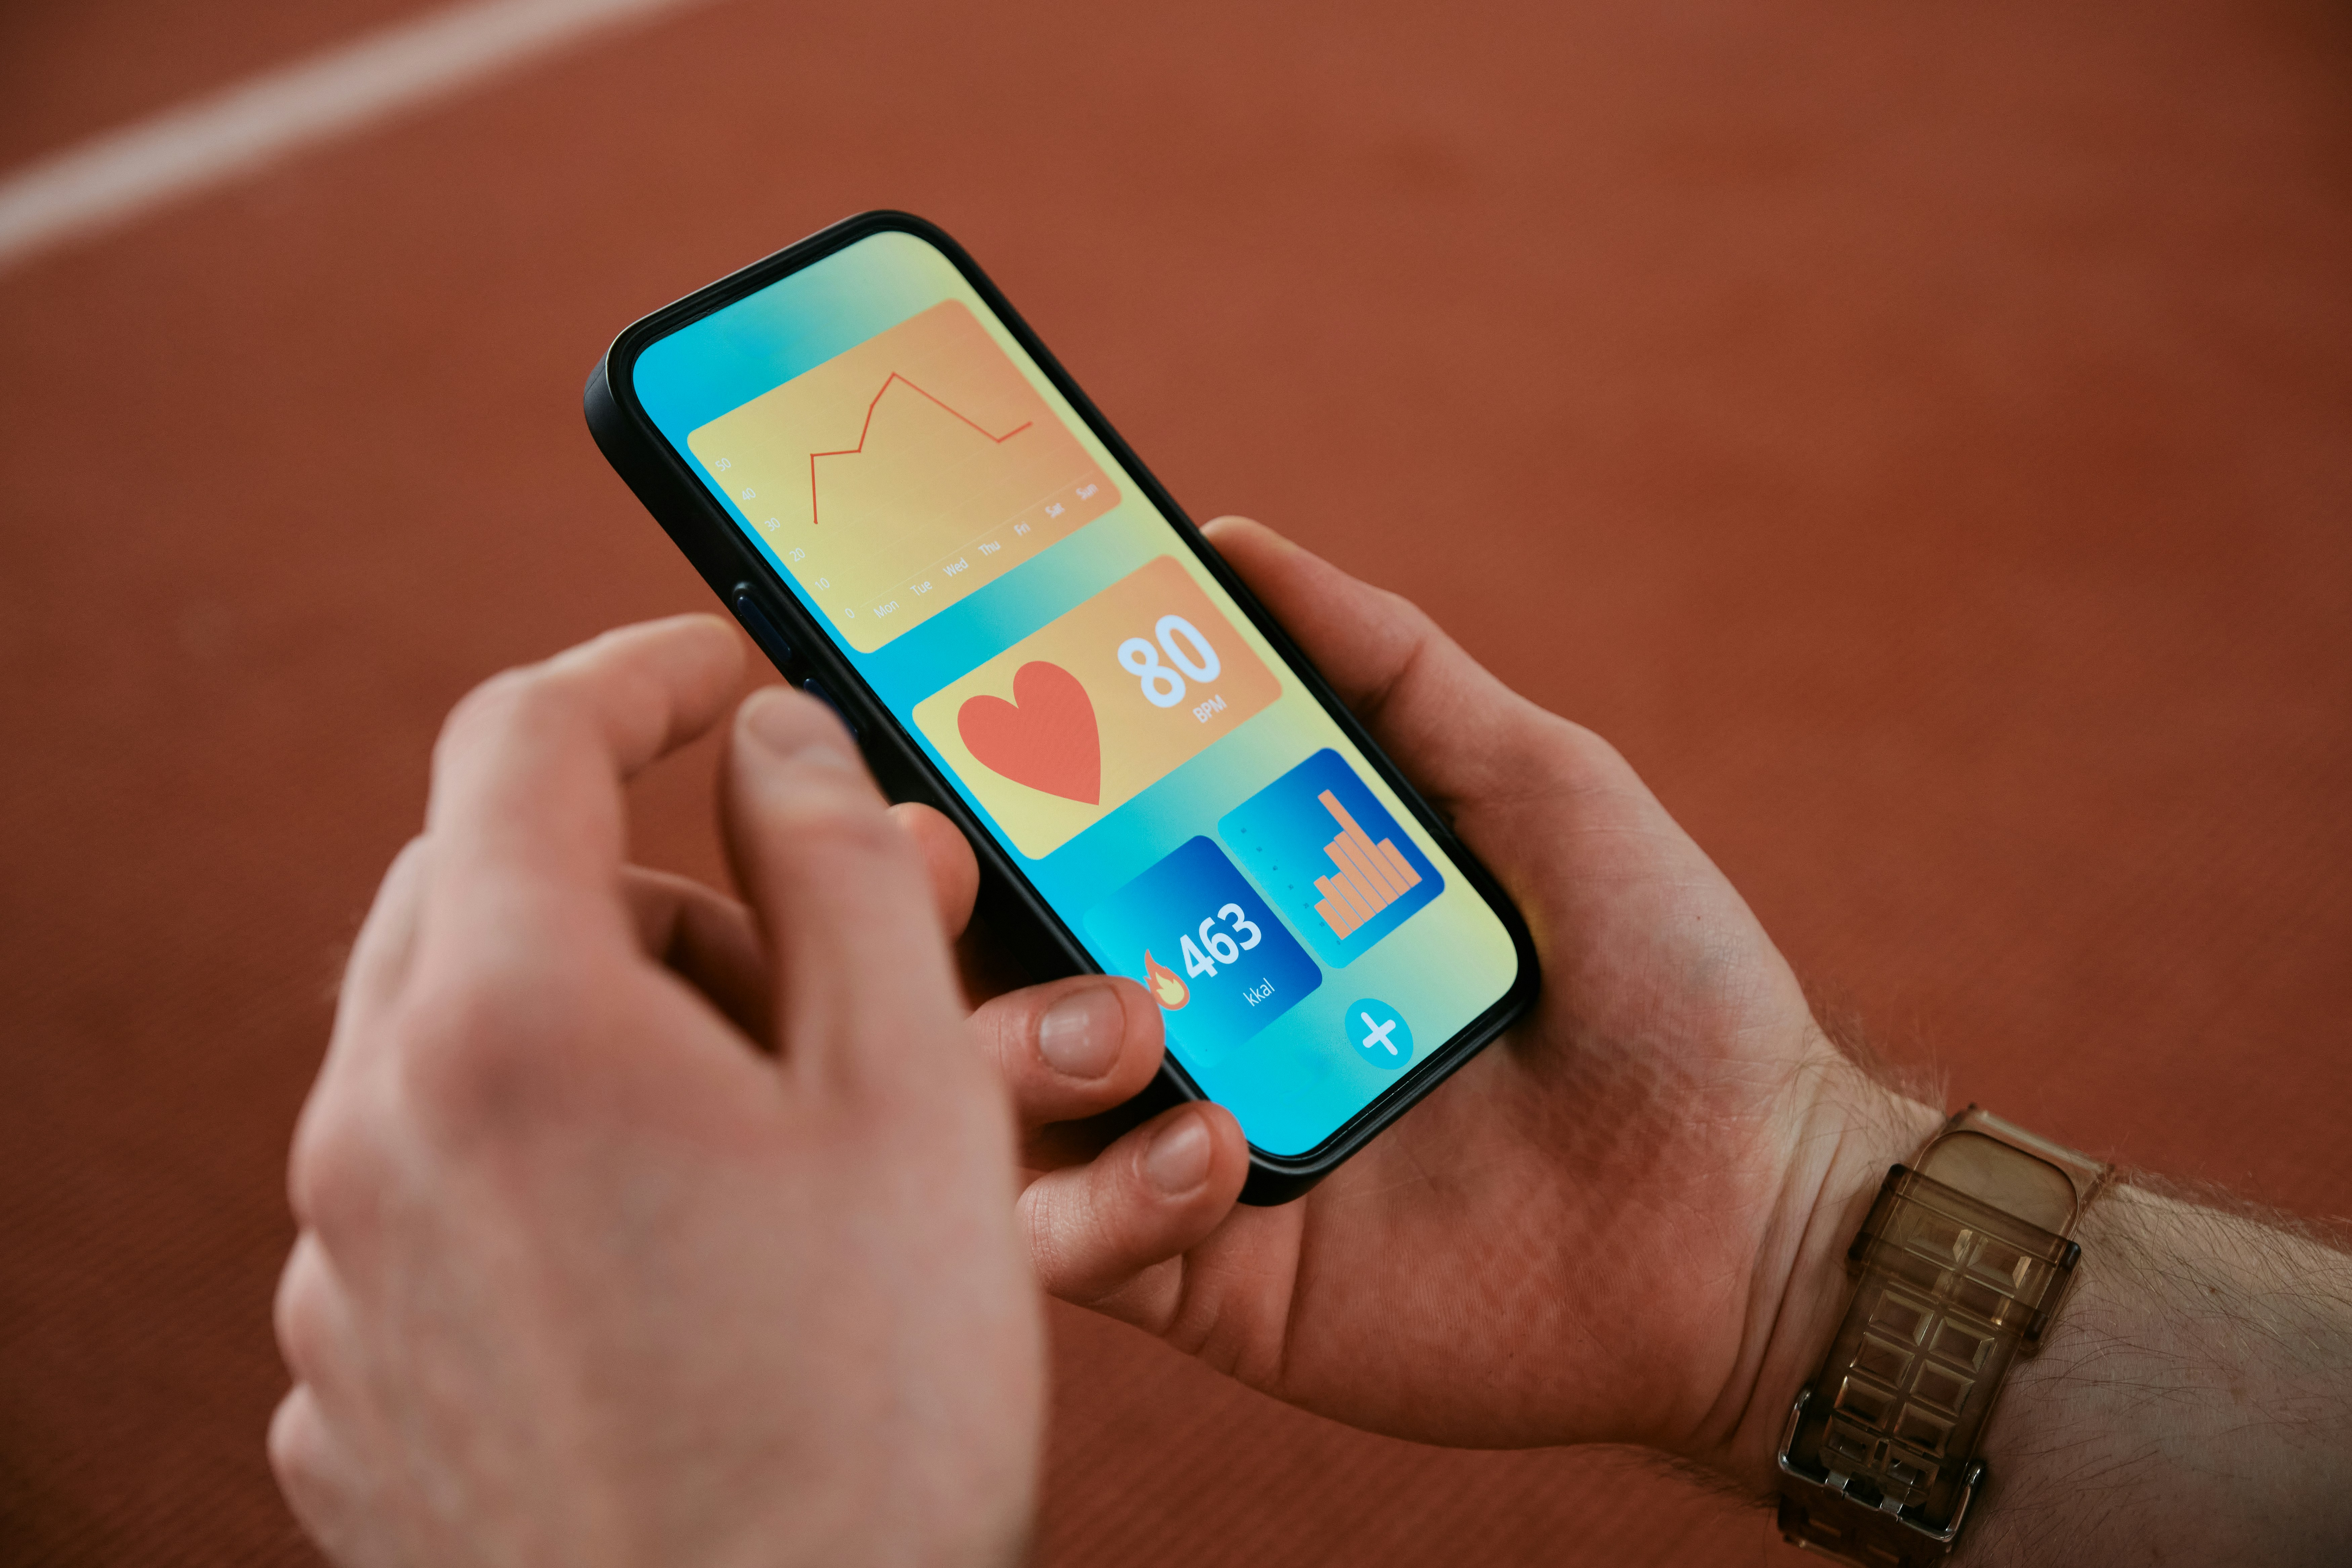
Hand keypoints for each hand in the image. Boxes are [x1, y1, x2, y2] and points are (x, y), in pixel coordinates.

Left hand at [269, 618, 1041, 1566]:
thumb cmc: (866, 1415)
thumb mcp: (914, 1096)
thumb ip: (843, 872)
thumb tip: (775, 740)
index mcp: (507, 1030)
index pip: (522, 737)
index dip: (637, 668)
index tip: (723, 667)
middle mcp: (374, 1139)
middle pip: (472, 891)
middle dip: (636, 880)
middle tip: (794, 972)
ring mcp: (343, 1279)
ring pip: (449, 1050)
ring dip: (595, 1034)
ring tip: (761, 1156)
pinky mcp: (351, 1392)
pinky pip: (428, 1200)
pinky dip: (541, 1169)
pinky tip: (675, 1269)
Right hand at [922, 518, 1941, 1486]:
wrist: (1756, 1209)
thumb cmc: (1668, 986)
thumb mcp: (1538, 786)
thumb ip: (1390, 665)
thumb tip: (1233, 539)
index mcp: (1231, 910)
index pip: (1051, 836)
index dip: (962, 773)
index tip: (903, 701)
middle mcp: (1182, 1026)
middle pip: (981, 963)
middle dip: (923, 902)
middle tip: (933, 845)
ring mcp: (1182, 1158)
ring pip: (990, 1107)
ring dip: (1009, 1043)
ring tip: (1132, 1014)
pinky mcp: (1210, 1285)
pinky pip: (1074, 1248)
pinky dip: (1103, 1194)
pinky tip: (1218, 1148)